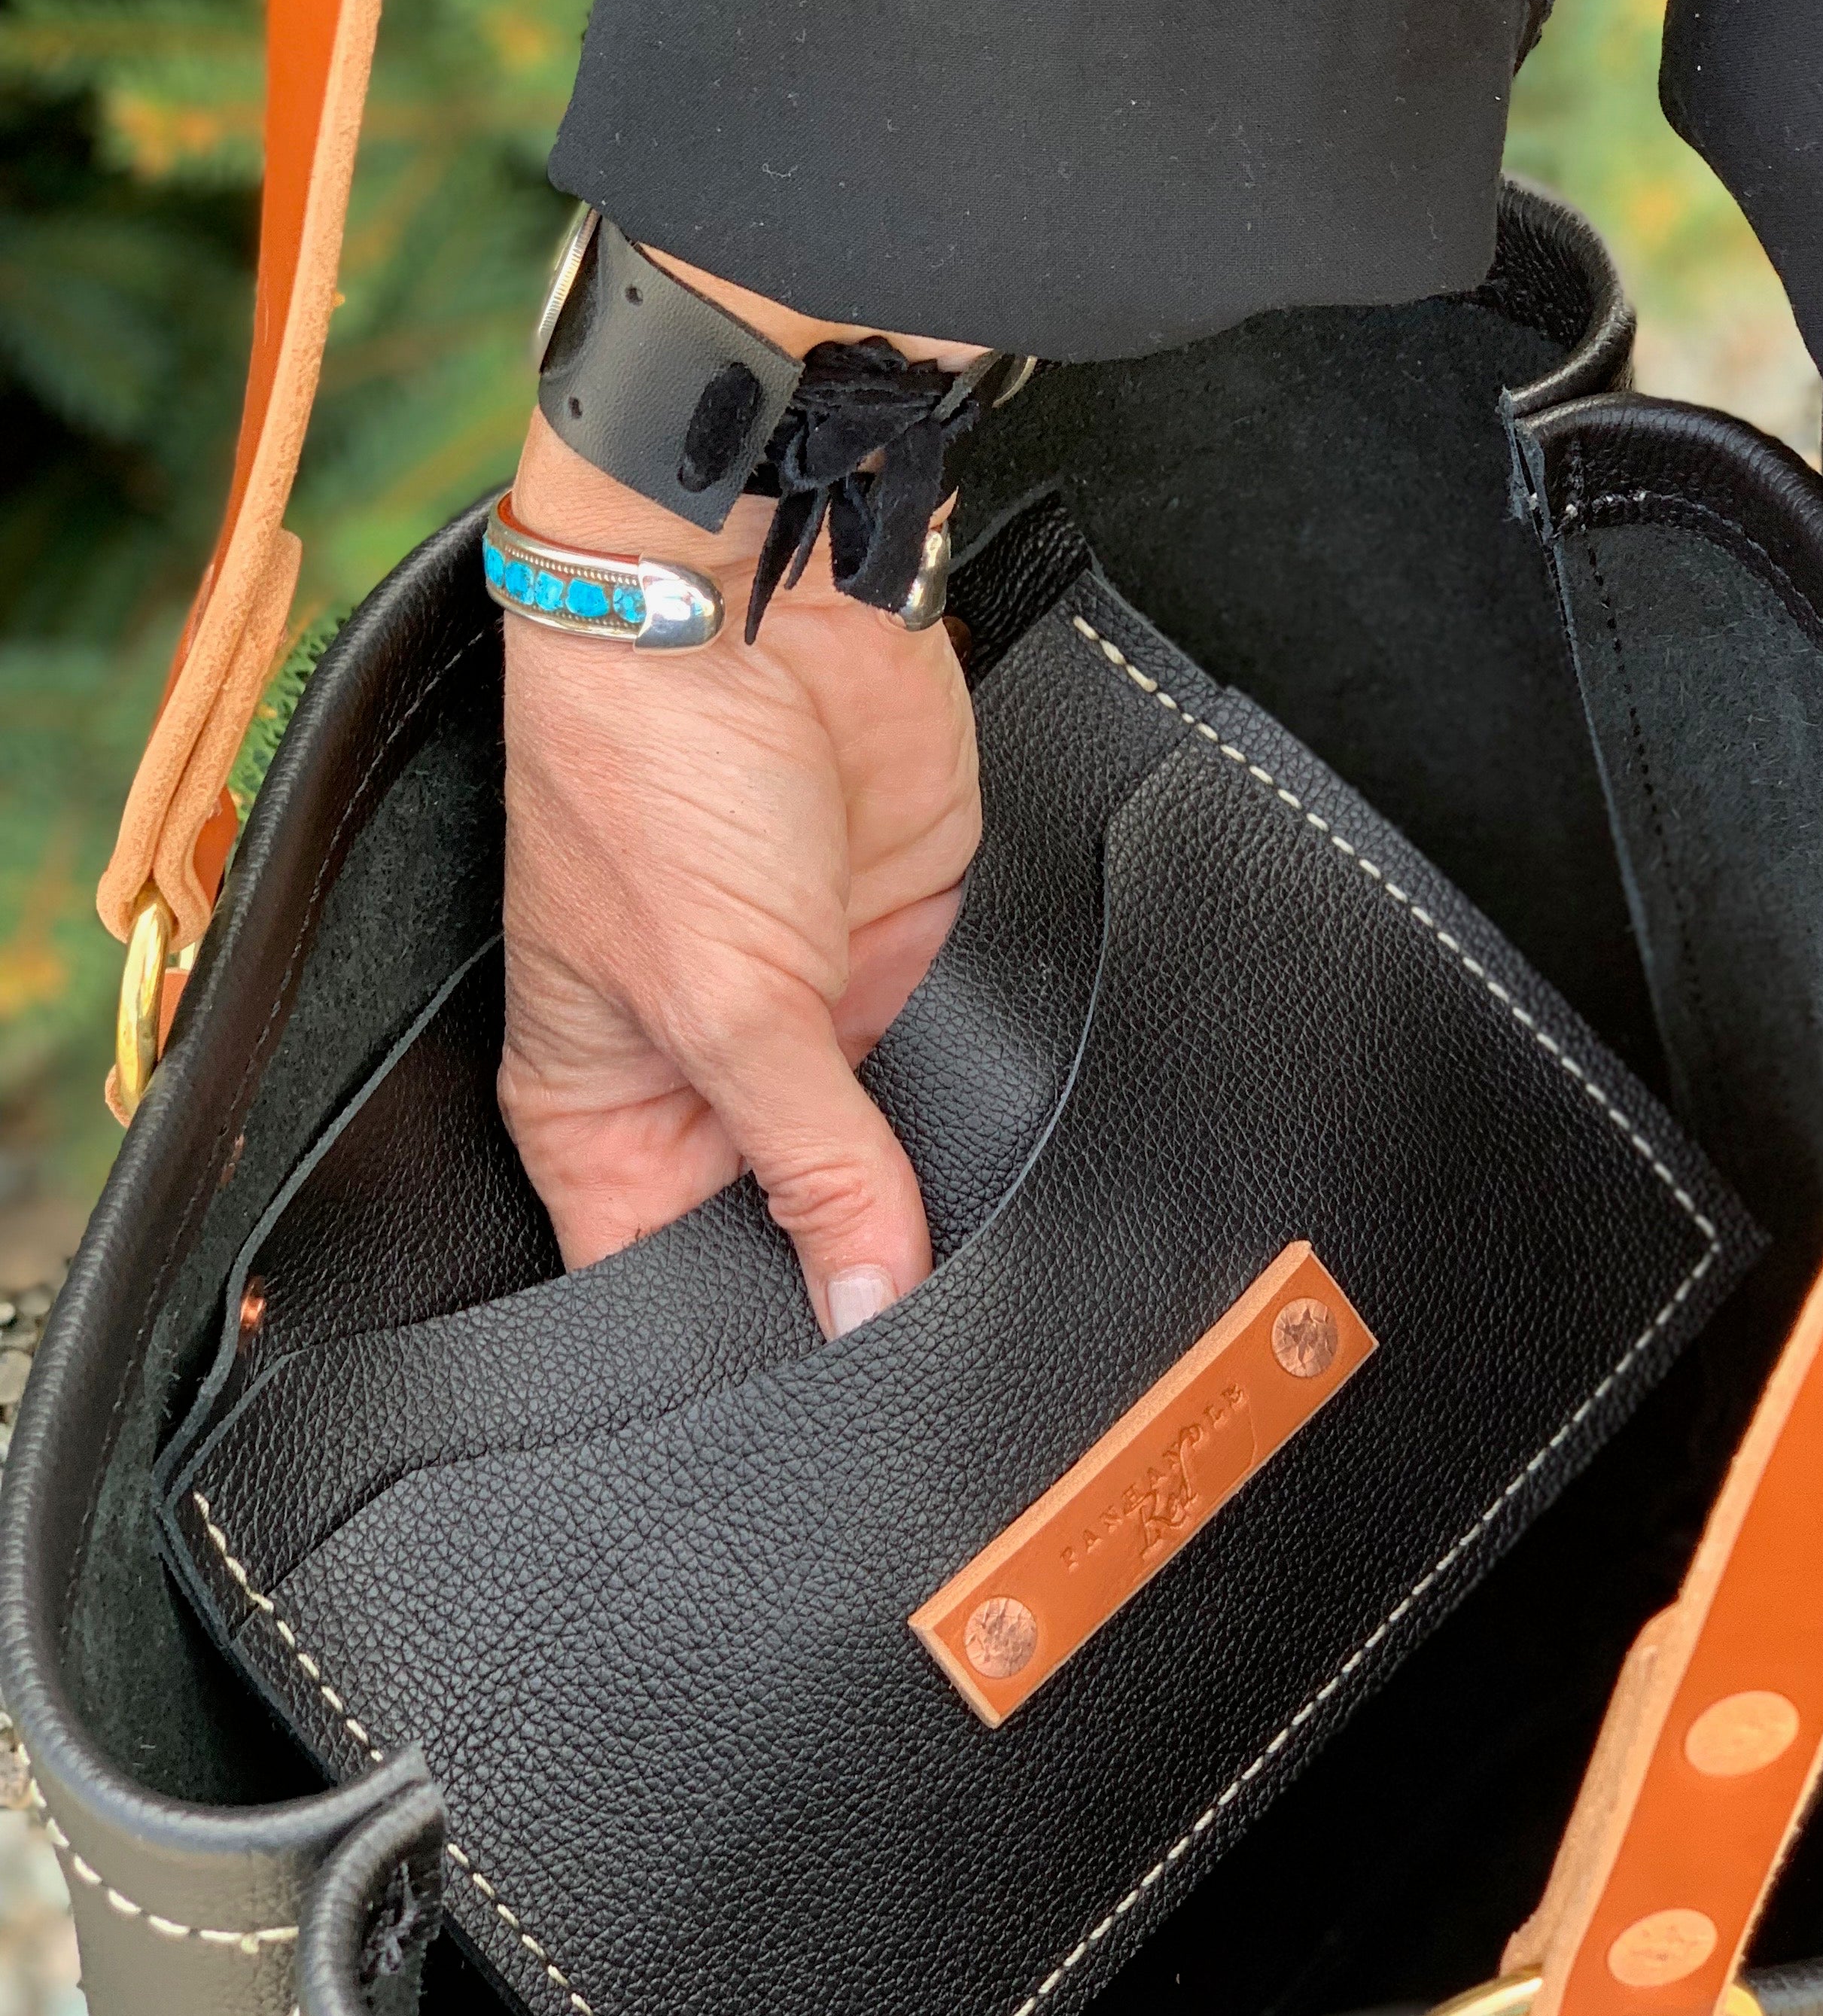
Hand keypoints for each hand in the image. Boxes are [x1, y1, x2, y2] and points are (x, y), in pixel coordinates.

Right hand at [497, 289, 983, 1337]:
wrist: (769, 598)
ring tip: (982, 1278)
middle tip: (927, 1353)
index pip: (655, 1282)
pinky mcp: (902, 968)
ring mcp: (813, 1027)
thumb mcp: (725, 998)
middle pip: (781, 1238)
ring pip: (880, 1170)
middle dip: (844, 1281)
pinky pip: (948, 1085)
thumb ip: (811, 1163)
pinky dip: (983, 1121)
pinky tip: (1025, 1174)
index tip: (818, 1417)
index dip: (728, 1348)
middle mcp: (707, 1081)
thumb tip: (866, 1308)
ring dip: (927, 1207)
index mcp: (605, 1109)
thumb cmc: (655, 768)